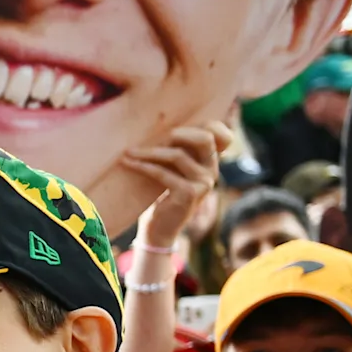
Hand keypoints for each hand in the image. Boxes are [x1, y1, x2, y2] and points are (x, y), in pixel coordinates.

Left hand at [115, 125, 221, 252]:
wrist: (160, 229)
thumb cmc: (161, 195)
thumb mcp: (173, 170)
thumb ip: (177, 150)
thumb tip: (157, 122)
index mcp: (210, 162)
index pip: (223, 135)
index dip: (209, 124)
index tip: (179, 124)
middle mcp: (212, 171)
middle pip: (206, 138)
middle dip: (179, 132)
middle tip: (154, 137)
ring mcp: (203, 183)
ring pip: (178, 155)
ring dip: (149, 152)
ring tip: (129, 152)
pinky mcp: (189, 194)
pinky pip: (163, 173)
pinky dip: (143, 166)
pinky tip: (128, 162)